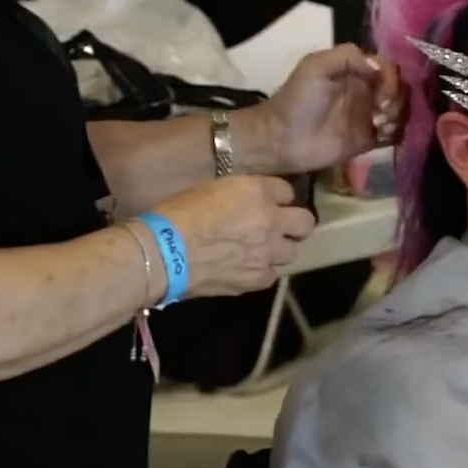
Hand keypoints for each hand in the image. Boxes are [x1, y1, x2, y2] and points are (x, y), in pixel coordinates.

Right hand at [157, 175, 315, 298]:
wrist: (163, 253)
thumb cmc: (176, 214)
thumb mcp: (211, 189)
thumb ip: (239, 195)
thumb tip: (247, 203)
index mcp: (257, 191)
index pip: (287, 191)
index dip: (278, 198)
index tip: (270, 202)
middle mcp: (271, 220)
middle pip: (305, 223)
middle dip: (295, 224)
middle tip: (280, 227)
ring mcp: (268, 253)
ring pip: (293, 252)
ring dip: (280, 249)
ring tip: (262, 250)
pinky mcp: (258, 279)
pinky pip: (272, 274)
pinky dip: (263, 271)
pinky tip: (247, 268)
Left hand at [255, 44, 404, 173]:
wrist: (281, 140)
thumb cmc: (296, 100)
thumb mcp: (315, 66)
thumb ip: (348, 56)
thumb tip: (380, 68)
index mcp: (356, 70)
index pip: (388, 68)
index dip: (391, 80)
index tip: (382, 95)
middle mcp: (367, 90)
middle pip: (400, 89)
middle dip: (397, 99)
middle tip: (380, 113)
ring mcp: (369, 116)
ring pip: (401, 110)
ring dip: (398, 116)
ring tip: (379, 126)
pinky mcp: (369, 140)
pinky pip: (396, 134)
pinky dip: (396, 133)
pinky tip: (381, 135)